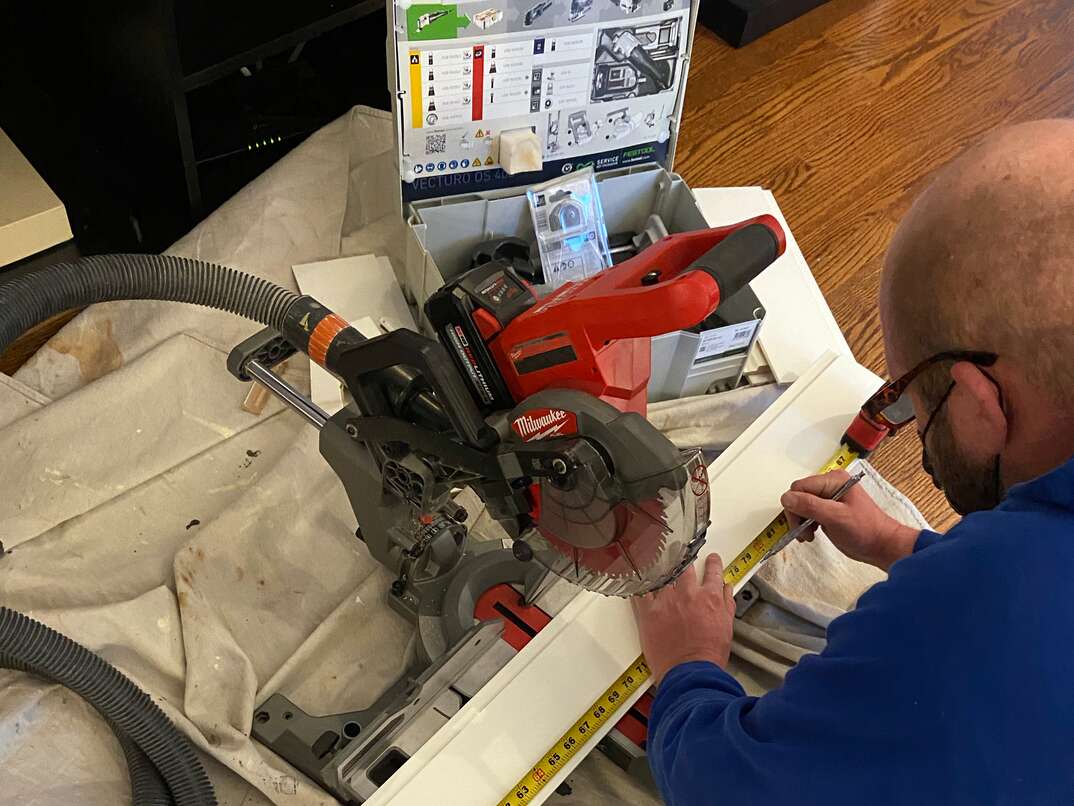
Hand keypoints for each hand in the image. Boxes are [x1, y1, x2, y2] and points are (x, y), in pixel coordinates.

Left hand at [632, 554, 735, 685]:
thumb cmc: (708, 655)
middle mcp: (688, 594)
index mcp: (709, 597)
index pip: (713, 572)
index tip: (711, 560)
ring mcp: (666, 601)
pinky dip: (642, 585)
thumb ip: (726, 604)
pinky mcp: (649, 611)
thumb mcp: (726, 627)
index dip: (712, 563)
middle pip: (686, 569)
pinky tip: (642, 581)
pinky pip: (642, 591)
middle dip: (686, 564)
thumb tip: (726, 590)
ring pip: (664, 576)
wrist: (690, 672)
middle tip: (685, 563)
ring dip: (665, 572)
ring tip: (663, 570)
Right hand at [779, 469, 920, 570]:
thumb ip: (810, 506)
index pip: (799, 487)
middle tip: (805, 533)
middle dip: (797, 515)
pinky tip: (812, 533)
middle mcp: (830, 484)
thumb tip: (786, 498)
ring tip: (809, 535)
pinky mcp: (828, 509)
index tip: (799, 525)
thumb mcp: (836, 517)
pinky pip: (808, 511)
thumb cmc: (865, 530)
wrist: (881, 545)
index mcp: (833, 480)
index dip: (794, 507)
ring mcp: (829, 496)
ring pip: (801, 504)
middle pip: (798, 495)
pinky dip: (806, 523)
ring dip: (801, 521)